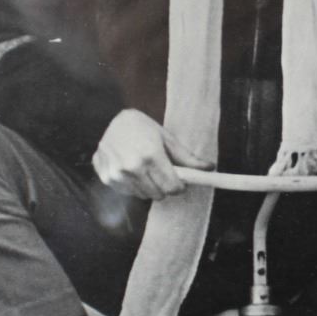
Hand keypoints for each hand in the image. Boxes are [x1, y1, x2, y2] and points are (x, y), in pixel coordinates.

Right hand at [92, 110, 212, 199]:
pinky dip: (133, 185)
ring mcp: (117, 174)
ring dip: (148, 186)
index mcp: (150, 156)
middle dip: (164, 187)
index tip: (180, 181)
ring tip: (145, 168)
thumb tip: (210, 168)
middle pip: (158, 195)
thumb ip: (187, 158)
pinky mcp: (106, 178)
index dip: (179, 186)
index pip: (172, 187)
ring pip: (143, 195)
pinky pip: (127, 192)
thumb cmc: (142, 127)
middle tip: (162, 173)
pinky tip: (130, 169)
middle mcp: (132, 167)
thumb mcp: (167, 138)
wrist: (111, 120)